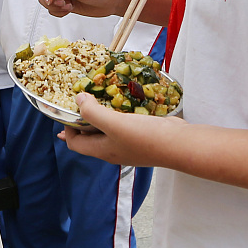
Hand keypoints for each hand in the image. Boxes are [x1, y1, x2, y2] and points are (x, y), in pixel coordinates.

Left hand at [57, 92, 185, 164]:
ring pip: (108, 129)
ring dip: (100, 115)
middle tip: (77, 101)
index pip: (75, 144)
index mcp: (102, 150)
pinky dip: (118, 112)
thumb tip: (78, 99)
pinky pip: (123, 123)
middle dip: (81, 121)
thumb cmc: (145, 137)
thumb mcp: (114, 123)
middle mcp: (113, 149)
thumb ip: (93, 112)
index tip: (66, 110)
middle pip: (90, 136)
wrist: (180, 144)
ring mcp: (129, 143)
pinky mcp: (142, 135)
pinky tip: (120, 100)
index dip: (67, 129)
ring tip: (96, 97)